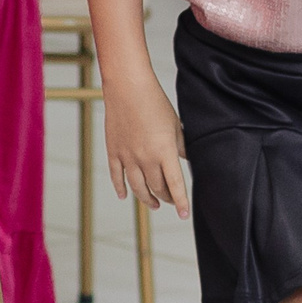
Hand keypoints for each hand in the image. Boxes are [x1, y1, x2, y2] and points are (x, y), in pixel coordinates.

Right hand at [104, 76, 190, 218]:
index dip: (181, 202)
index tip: (185, 214)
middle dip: (166, 199)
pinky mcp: (113, 152)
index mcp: (164, 152)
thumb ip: (182, 146)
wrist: (127, 89)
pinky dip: (120, 188)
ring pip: (137, 187)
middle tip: (172, 202)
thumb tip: (188, 160)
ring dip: (147, 199)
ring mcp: (127, 157)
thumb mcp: (175, 125)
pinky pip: (116, 176)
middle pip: (157, 189)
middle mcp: (145, 159)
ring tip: (153, 205)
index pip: (175, 185)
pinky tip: (124, 195)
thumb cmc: (154, 103)